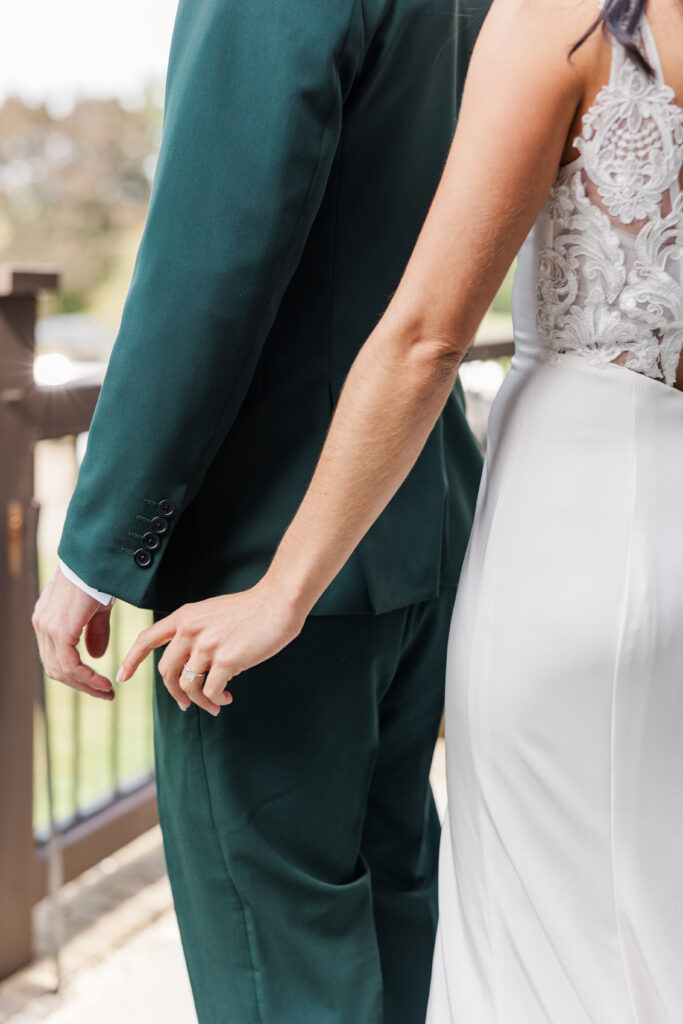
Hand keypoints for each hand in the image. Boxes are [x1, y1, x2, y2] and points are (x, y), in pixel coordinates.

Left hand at [32, 567, 114, 698]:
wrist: (93, 560)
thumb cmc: (97, 577)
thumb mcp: (96, 609)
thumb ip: (94, 632)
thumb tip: (96, 656)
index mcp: (46, 620)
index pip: (55, 658)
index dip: (76, 676)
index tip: (98, 684)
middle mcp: (41, 625)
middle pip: (56, 669)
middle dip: (81, 685)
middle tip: (104, 693)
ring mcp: (46, 628)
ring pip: (62, 670)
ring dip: (85, 685)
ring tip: (106, 691)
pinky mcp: (58, 629)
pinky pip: (70, 664)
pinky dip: (86, 678)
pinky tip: (102, 682)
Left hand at [117, 580, 304, 714]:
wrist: (278, 601)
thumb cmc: (251, 609)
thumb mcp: (212, 613)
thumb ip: (196, 632)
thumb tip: (191, 665)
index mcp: (184, 616)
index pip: (146, 639)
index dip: (132, 659)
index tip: (123, 676)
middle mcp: (190, 630)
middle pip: (165, 671)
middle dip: (174, 693)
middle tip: (185, 704)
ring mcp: (206, 645)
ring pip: (188, 685)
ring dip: (199, 701)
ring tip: (215, 704)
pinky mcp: (226, 660)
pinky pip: (210, 691)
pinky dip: (216, 699)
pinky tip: (227, 697)